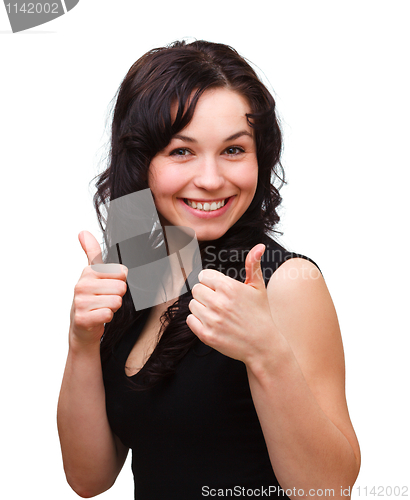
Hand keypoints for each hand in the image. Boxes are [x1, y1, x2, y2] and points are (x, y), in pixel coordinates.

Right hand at [69, 231, 127, 348]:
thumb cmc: (91, 299)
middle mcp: (82, 285)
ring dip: (112, 308)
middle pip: (121, 287)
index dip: (120, 282)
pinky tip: (98, 317)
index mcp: (88, 272)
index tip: (108, 287)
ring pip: (116, 301)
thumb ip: (92, 252)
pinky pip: (108, 314)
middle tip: (104, 300)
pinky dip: (107, 318)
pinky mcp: (82, 318)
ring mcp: (80, 302)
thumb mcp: (92, 274)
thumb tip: (83, 232)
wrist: (81, 328)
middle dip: (117, 296)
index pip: (122, 272)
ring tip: (101, 308)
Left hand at [186, 244, 276, 364]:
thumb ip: (253, 265)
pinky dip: (198, 322)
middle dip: (206, 294)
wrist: (263, 345)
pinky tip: (212, 323)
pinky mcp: (207, 335)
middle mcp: (219, 302)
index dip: (212, 282)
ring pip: (192, 304)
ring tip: (217, 314)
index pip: (204, 275)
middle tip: (219, 302)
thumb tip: (259, 246)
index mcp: (229, 287)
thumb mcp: (258, 288)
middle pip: (196, 289)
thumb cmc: (260, 315)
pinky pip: (190, 320)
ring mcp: (212, 320)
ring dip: (202, 308)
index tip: (220, 290)